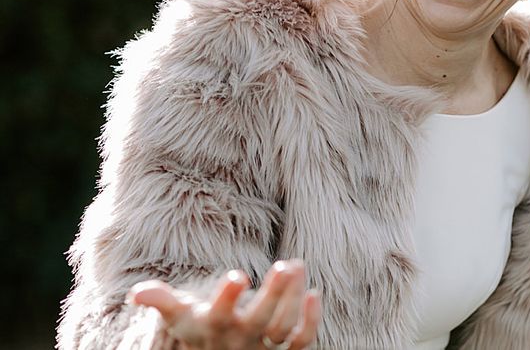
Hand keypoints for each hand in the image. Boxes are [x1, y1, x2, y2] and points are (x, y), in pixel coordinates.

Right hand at [127, 260, 320, 348]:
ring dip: (294, 297)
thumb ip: (161, 300)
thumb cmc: (198, 329)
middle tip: (286, 265)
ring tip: (297, 265)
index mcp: (214, 326)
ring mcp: (265, 347)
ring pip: (284, 327)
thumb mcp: (178, 317)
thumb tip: (136, 293)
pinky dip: (311, 320)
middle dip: (275, 294)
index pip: (220, 314)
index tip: (238, 275)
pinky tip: (315, 293)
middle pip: (261, 320)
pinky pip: (303, 340)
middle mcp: (241, 339)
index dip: (228, 297)